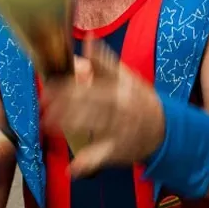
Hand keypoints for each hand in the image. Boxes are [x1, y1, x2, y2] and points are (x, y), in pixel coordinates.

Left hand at [41, 38, 165, 178]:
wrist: (165, 128)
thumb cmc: (140, 99)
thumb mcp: (127, 77)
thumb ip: (105, 61)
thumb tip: (88, 39)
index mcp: (120, 88)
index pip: (90, 85)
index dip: (67, 86)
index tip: (49, 86)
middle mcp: (121, 108)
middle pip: (88, 104)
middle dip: (63, 104)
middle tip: (44, 102)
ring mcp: (120, 130)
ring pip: (92, 126)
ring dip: (67, 125)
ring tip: (47, 123)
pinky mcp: (119, 150)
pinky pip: (101, 157)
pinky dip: (87, 164)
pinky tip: (71, 168)